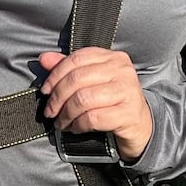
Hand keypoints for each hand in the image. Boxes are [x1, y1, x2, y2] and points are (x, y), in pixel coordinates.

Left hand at [38, 47, 153, 161]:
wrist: (140, 125)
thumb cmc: (113, 102)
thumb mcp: (92, 82)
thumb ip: (69, 68)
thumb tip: (44, 58)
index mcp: (113, 57)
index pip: (77, 59)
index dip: (56, 75)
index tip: (45, 90)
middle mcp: (122, 70)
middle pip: (77, 79)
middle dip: (57, 98)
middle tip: (50, 111)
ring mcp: (128, 91)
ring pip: (83, 99)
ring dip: (66, 114)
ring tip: (61, 122)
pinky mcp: (128, 113)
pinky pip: (92, 118)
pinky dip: (78, 124)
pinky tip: (75, 128)